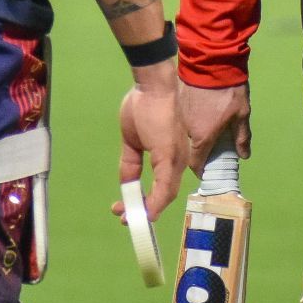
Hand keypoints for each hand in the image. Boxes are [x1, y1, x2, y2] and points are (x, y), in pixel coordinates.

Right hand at [112, 63, 182, 221]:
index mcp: (170, 156)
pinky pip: (164, 186)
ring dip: (146, 210)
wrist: (152, 85)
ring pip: (165, 195)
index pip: (161, 187)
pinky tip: (144, 211)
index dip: (146, 201)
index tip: (129, 208)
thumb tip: (127, 181)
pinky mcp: (170, 156)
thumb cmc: (144, 106)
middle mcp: (177, 161)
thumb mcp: (133, 140)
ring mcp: (176, 160)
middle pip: (164, 195)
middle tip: (125, 217)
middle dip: (144, 210)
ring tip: (128, 217)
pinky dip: (154, 202)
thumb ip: (130, 163)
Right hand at [177, 80, 250, 176]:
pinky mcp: (176, 102)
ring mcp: (179, 116)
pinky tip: (197, 114)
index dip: (200, 169)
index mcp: (202, 136)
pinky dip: (188, 121)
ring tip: (203, 128)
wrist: (211, 61)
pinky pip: (181, 119)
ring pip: (184, 133)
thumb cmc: (228, 90)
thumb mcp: (241, 113)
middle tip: (209, 147)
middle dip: (197, 151)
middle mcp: (186, 130)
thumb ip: (241, 136)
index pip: (196, 162)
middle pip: (189, 148)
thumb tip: (243, 155)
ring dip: (192, 134)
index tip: (206, 170)